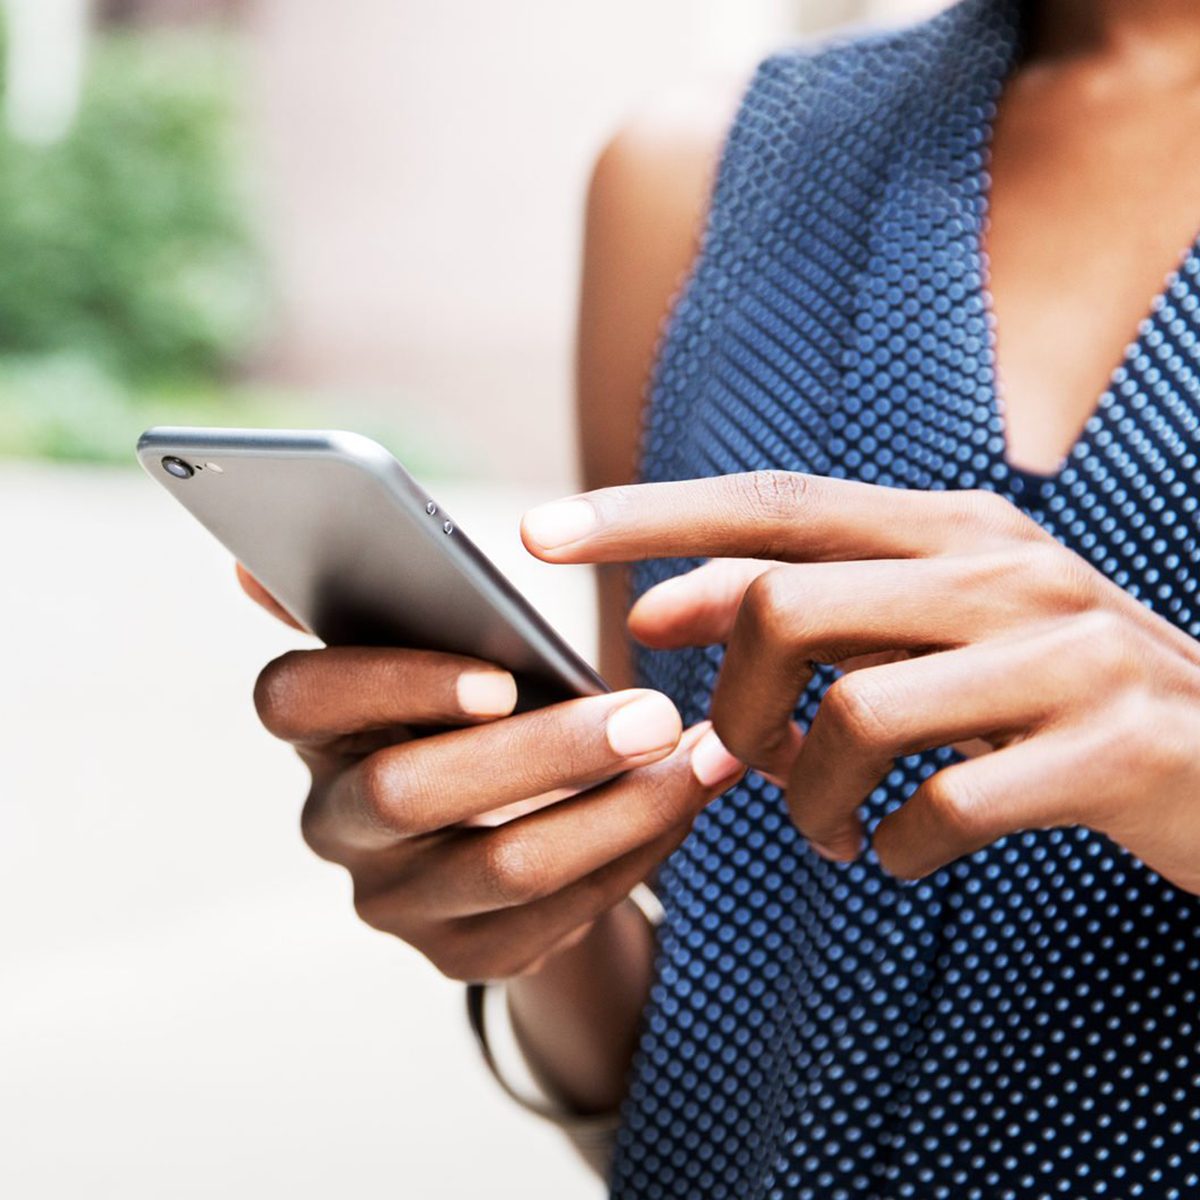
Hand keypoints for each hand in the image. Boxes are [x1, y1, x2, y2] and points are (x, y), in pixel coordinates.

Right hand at [239, 570, 743, 980]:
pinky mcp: (462, 957)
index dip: (388, 684)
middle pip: (407, 793)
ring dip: (617, 808)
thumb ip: (390, 604)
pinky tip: (686, 803)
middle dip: (544, 752)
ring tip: (696, 758)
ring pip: (502, 866)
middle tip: (654, 714)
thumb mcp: (442, 654)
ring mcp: (395, 902)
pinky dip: (635, 852)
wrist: (507, 826)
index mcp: (319, 726)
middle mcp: (336, 822)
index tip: (499, 678)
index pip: (294, 699)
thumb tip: (256, 556)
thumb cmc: (477, 710)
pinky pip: (557, 916)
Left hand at [522, 471, 1199, 891]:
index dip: (649, 516)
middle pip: (786, 605)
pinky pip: (943, 806)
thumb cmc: (1050, 693)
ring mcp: (1065, 651)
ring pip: (852, 711)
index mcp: (951, 528)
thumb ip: (811, 611)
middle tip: (743, 763)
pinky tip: (900, 850)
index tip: (539, 536)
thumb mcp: (932, 631)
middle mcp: (1004, 567)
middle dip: (731, 704)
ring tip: (826, 825)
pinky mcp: (1111, 747)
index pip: (770, 504)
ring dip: (808, 796)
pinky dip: (894, 847)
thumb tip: (663, 611)